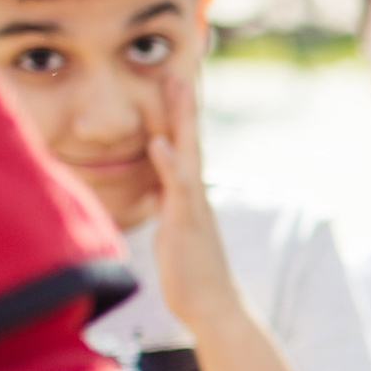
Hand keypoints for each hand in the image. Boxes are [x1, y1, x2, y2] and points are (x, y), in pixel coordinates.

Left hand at [147, 70, 241, 332]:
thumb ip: (167, 203)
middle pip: (190, 137)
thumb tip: (158, 187)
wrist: (213, 305)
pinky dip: (169, 164)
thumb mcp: (173, 229)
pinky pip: (178, 189)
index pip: (183, 144)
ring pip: (188, 152)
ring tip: (176, 84)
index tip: (175, 79)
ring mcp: (193, 205)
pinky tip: (159, 143)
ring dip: (182, 118)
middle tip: (181, 66)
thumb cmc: (191, 272)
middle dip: (184, 103)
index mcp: (188, 193)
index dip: (179, 113)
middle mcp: (194, 192)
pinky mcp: (185, 223)